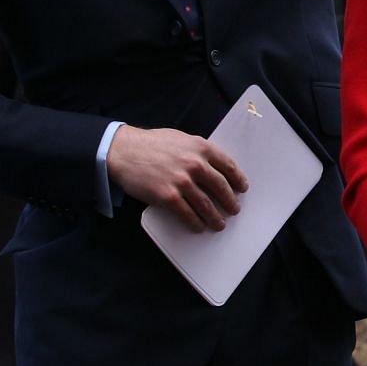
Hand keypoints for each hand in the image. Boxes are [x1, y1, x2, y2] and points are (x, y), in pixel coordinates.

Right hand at [106, 125, 247, 231]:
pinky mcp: (168, 197)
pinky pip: (188, 214)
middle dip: (230, 201)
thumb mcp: (181, 139)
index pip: (228, 166)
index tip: (242, 188)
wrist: (124, 151)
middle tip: (234, 209)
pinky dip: (196, 223)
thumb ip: (198, 151)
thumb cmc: (151, 144)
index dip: (238, 179)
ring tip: (219, 224)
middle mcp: (195, 164)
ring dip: (215, 217)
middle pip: (221, 188)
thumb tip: (213, 167)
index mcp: (201, 148)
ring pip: (206, 205)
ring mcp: (182, 182)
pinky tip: (199, 226)